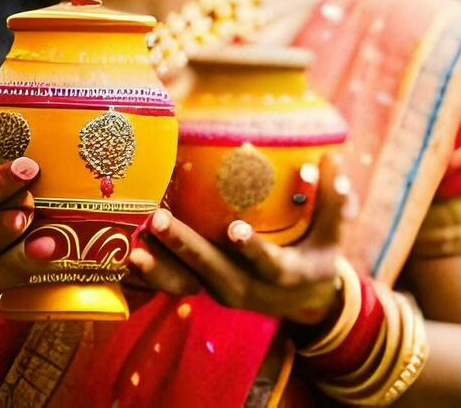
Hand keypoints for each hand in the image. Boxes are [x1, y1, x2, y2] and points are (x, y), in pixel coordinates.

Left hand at [130, 153, 353, 324]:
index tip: (234, 229)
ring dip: (159, 266)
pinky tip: (128, 254)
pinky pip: (174, 284)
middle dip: (185, 246)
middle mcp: (248, 288)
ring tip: (133, 247)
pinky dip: (153, 273)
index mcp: (283, 274)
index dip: (251, 248)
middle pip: (212, 269)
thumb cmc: (317, 254)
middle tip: (159, 219)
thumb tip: (330, 160)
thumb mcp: (333, 232)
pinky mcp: (203, 288)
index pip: (267, 264)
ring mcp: (221, 291)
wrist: (303, 300)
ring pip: (186, 282)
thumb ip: (333, 198)